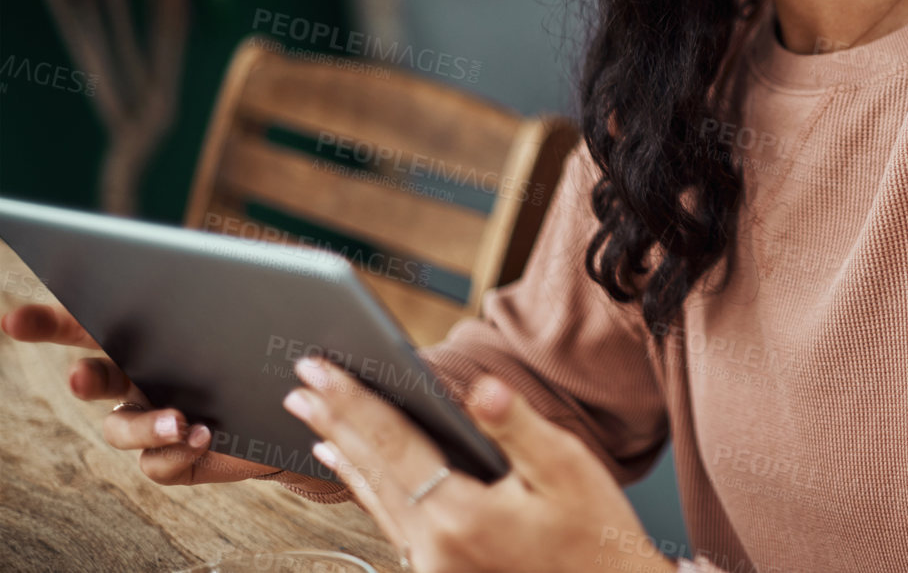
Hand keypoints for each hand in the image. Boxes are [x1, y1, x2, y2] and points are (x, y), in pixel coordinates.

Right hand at [0, 303, 296, 487]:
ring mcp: (153, 420)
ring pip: (120, 428)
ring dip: (145, 423)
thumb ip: (253, 277)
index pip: (90, 321)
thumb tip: (245, 255)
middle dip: (81, 378)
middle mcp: (139, 379)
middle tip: (80, 379)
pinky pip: (156, 464)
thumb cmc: (278, 341)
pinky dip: (174, 451)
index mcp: (149, 334)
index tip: (13, 321)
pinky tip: (203, 435)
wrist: (307, 405)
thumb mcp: (273, 301)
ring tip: (180, 418)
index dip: (48, 322)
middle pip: (91, 376)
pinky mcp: (177, 458)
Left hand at [284, 356, 675, 572]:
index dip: (354, 400)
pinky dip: (368, 488)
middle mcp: (434, 547)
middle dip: (334, 423)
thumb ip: (517, 426)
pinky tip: (356, 472)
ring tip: (314, 423)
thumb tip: (482, 387)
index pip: (393, 442)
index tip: (319, 368)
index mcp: (460, 515)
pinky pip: (390, 522)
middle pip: (372, 471)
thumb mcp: (566, 469)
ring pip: (376, 499)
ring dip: (344, 454)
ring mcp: (433, 567)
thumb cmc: (595, 536)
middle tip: (298, 383)